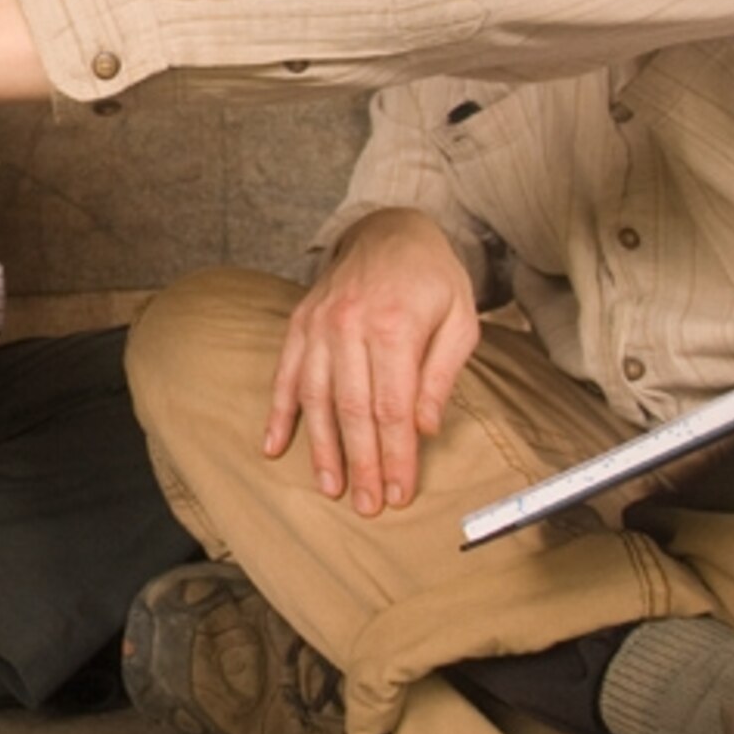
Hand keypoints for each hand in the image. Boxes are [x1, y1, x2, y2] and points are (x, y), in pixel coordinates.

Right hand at [264, 207, 479, 516]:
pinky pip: (284, 374)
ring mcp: (318, 325)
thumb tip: (424, 428)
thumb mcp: (460, 320)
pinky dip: (278, 412)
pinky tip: (273, 445)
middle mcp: (349, 326)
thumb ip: (440, 375)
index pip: (392, 407)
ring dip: (321, 448)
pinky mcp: (299, 324)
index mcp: (394, 326)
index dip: (396, 454)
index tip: (400, 491)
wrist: (389, 228)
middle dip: (361, 462)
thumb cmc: (431, 278)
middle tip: (368, 505)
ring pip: (315, 398)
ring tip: (330, 487)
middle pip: (352, 409)